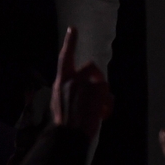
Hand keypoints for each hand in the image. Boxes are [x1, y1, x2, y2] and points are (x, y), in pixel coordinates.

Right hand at [50, 27, 113, 141]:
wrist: (69, 136)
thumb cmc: (63, 124)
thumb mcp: (57, 103)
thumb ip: (65, 90)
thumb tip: (74, 87)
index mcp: (61, 81)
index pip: (65, 57)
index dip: (70, 42)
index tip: (73, 28)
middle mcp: (73, 79)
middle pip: (90, 67)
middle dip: (96, 76)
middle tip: (98, 94)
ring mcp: (85, 83)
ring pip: (101, 82)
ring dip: (102, 95)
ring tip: (98, 111)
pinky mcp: (98, 89)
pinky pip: (107, 93)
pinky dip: (107, 104)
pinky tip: (103, 114)